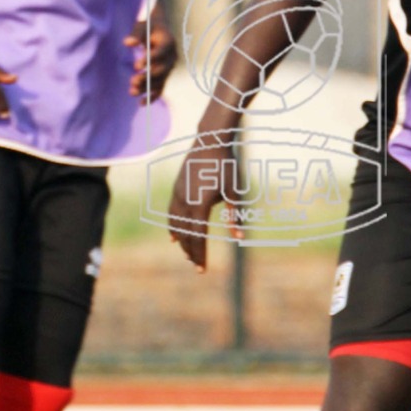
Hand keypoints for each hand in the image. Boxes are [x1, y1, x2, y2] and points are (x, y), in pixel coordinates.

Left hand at [129, 18, 176, 100]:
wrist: (159, 31)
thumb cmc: (149, 27)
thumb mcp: (142, 26)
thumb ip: (136, 34)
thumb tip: (128, 43)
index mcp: (168, 42)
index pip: (161, 52)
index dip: (150, 59)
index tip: (137, 65)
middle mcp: (171, 57)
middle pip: (162, 70)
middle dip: (148, 77)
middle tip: (133, 80)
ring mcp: (169, 68)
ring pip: (160, 81)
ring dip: (147, 88)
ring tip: (132, 91)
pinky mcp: (164, 76)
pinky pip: (160, 88)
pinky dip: (152, 96)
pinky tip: (141, 103)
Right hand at [166, 132, 239, 269]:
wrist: (210, 141)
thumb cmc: (225, 166)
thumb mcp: (234, 191)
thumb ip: (235, 215)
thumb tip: (240, 237)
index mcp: (199, 205)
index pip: (198, 236)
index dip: (200, 254)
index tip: (202, 269)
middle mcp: (184, 202)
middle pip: (185, 234)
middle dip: (191, 251)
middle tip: (197, 267)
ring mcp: (177, 194)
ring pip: (175, 224)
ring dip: (181, 241)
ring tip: (187, 254)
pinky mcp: (176, 189)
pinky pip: (171, 213)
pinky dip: (172, 227)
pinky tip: (174, 236)